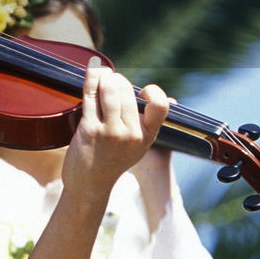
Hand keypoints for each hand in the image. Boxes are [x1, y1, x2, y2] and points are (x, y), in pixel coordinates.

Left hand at [62, 57, 169, 196]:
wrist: (90, 186)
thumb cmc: (113, 161)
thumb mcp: (138, 146)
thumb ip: (148, 124)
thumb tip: (170, 99)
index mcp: (147, 136)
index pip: (160, 105)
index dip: (153, 92)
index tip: (142, 91)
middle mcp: (131, 134)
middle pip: (127, 93)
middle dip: (118, 80)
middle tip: (111, 78)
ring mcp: (110, 132)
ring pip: (109, 91)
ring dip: (104, 76)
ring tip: (102, 74)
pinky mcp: (89, 130)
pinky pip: (90, 96)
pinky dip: (91, 80)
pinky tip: (92, 72)